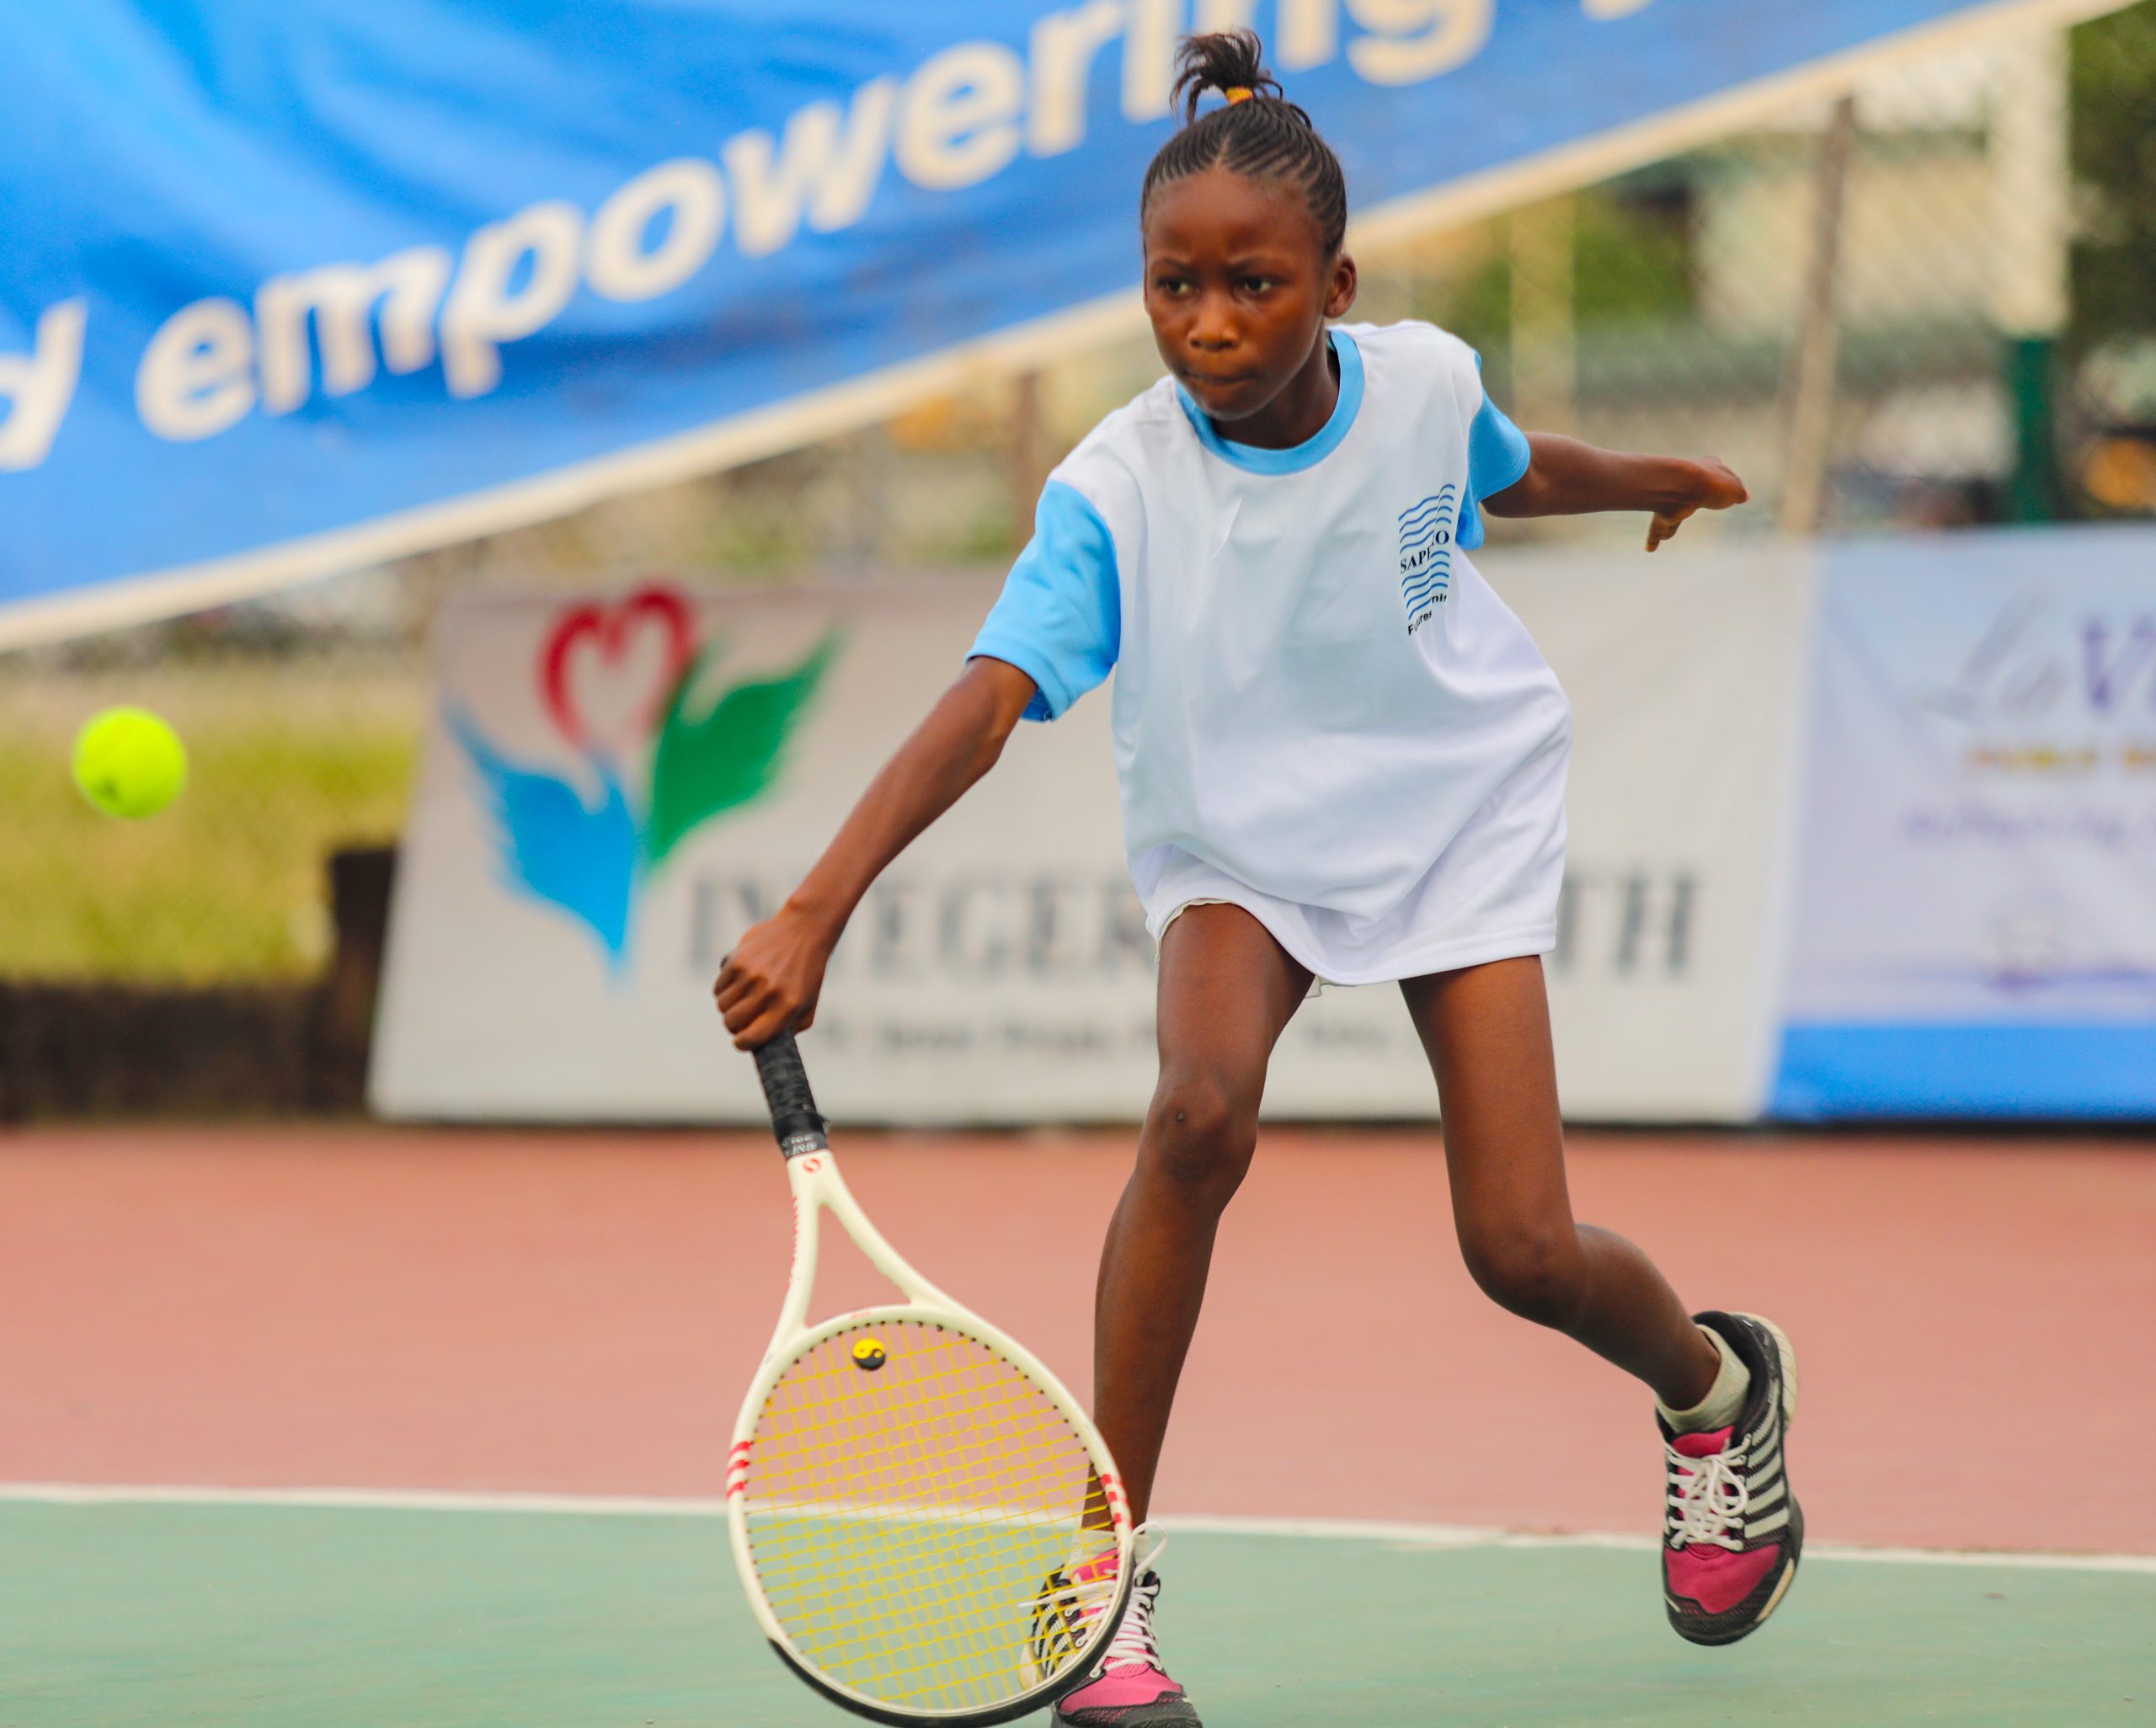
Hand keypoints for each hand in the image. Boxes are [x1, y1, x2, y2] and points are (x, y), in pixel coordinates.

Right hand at [714, 905, 834, 1050]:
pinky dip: (723, 990)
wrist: (804, 930)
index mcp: (787, 1007)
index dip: (742, 1043)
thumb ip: (791, 1029)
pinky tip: (736, 984)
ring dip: (728, 1007)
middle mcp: (768, 992)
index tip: (741, 1041)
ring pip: (722, 1006)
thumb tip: (767, 1046)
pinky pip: (718, 987)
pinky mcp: (737, 961)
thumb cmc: (806, 973)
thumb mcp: (809, 1005)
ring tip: (741, 999)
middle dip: (734, 1026)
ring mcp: (751, 975)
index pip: (751, 1038)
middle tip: (741, 1018)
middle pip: (731, 1023)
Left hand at [1647, 457, 1748, 550]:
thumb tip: (1745, 496)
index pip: (1716, 467)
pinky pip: (1657, 524)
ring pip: (1670, 509)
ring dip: (1669, 521)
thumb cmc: (1714, 486)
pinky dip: (1655, 536)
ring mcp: (1672, 493)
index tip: (1720, 482)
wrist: (1684, 486)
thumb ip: (1738, 492)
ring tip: (1666, 535)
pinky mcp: (1661, 509)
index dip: (1720, 477)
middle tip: (1688, 505)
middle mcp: (1688, 478)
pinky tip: (1651, 549)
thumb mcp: (1734, 489)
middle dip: (1690, 498)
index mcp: (1710, 467)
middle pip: (1690, 489)